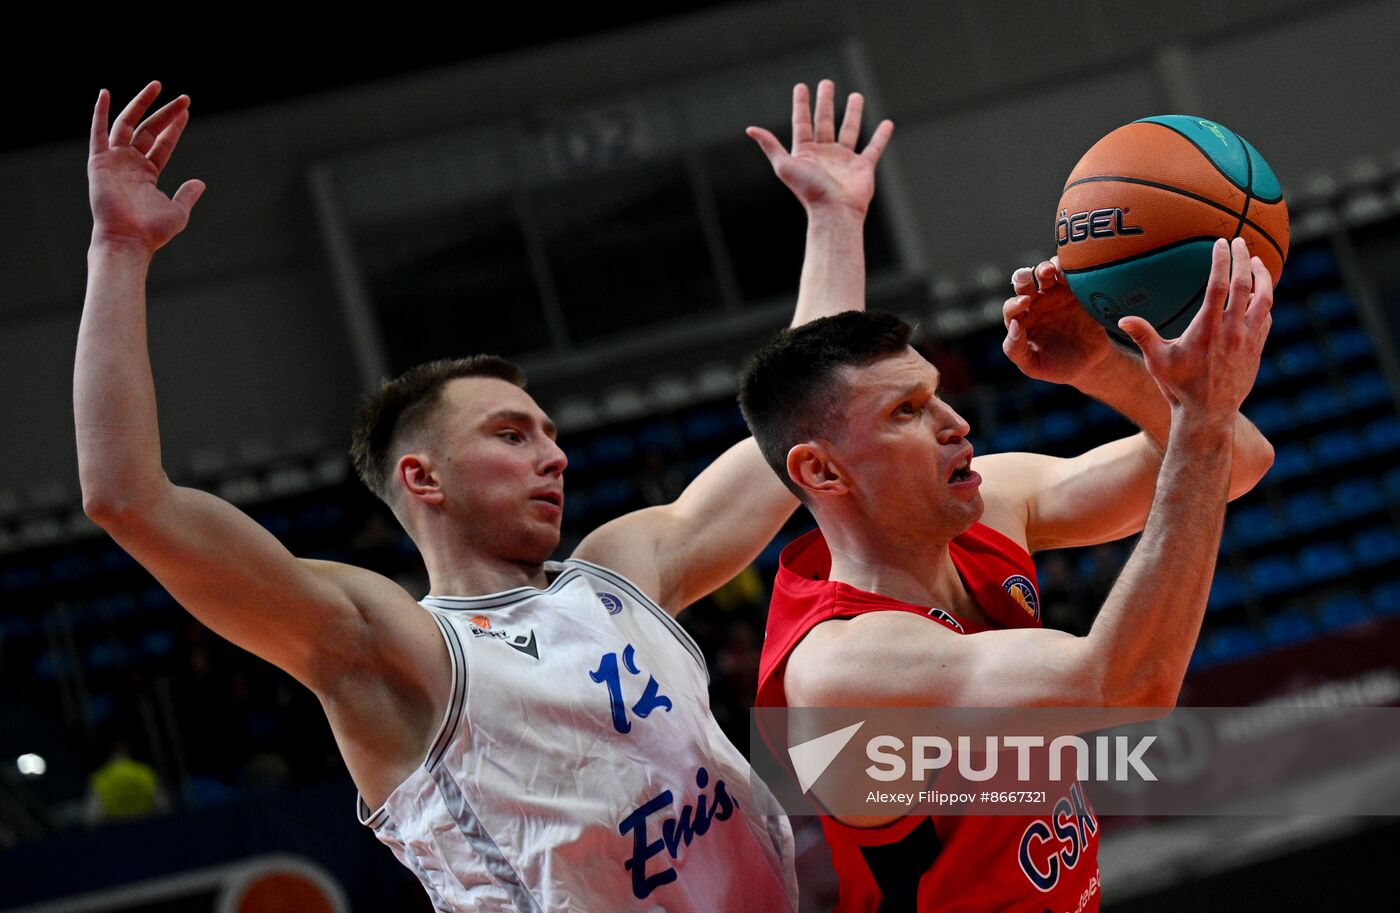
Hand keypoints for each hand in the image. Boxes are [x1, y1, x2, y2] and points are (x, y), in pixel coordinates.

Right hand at [88, 81, 204, 252]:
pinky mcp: (99, 162)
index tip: (186, 111)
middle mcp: (130, 164)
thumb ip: (187, 194)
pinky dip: (100, 112)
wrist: (128, 239)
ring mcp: (114, 161)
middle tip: (184, 98)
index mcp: (147, 174)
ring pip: (128, 124)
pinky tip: (106, 94)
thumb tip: (200, 182)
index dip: (174, 127)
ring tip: (157, 85)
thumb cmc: (151, 231)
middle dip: (166, 113)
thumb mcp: (177, 211)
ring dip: (141, 104)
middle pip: (149, 130)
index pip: (162, 143)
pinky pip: (98, 132)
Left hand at [746, 79, 892, 217]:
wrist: (834, 212)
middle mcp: (824, 154)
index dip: (800, 104)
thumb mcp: (784, 165)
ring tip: (856, 95)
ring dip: (853, 113)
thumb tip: (750, 129)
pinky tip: (887, 123)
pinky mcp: (863, 167)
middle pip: (824, 121)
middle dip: (825, 102)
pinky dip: (881, 136)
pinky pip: (874, 148)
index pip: (802, 122)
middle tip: (827, 83)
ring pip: (849, 130)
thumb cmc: (808, 191)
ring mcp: (844, 160)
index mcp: (805, 152)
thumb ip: (770, 146)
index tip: (801, 86)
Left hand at [1002, 256, 1113, 386]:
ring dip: (1046, 267)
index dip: (1014, 304)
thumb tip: (1012, 326)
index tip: (1024, 304)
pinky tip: (1071, 271)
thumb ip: (1016, 349)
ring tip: (1050, 271)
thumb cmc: (1057, 367)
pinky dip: (1069, 269)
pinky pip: (1072, 275)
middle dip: (1023, 277)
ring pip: (1047, 274)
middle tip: (1027, 275)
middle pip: (1024, 284)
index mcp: (1021, 321)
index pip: (1010, 308)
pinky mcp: (1077, 291)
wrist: (1089, 364)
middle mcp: (1036, 304)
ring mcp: (1056, 295)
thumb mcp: (1033, 366)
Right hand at [1118, 238, 1272, 415]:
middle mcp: (1232, 331)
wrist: (1208, 414)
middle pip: (1244, 285)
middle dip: (1242, 259)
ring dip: (1262, 277)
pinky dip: (1264, 301)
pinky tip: (1259, 294)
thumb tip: (1122, 319)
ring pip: (1264, 299)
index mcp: (1207, 329)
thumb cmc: (1179, 387)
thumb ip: (1143, 336)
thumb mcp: (1157, 361)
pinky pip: (1266, 317)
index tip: (1220, 242)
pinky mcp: (1256, 349)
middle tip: (1239, 241)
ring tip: (1256, 262)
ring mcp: (1248, 340)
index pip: (1218, 285)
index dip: (1221, 261)